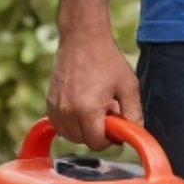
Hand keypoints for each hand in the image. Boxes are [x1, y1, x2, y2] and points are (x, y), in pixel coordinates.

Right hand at [46, 27, 141, 151]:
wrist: (83, 40)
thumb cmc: (107, 61)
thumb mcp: (129, 86)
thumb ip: (133, 113)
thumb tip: (134, 132)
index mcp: (87, 110)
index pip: (96, 143)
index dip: (110, 140)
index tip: (117, 129)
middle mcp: (67, 112)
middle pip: (82, 141)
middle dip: (97, 134)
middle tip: (108, 115)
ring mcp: (55, 107)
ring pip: (69, 135)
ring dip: (83, 130)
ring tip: (96, 111)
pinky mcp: (49, 102)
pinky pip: (59, 125)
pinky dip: (71, 124)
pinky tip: (83, 109)